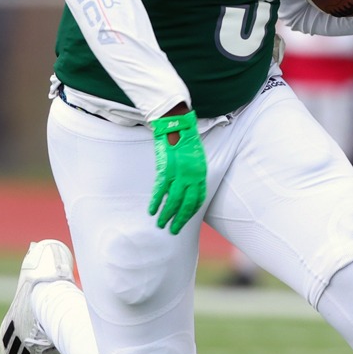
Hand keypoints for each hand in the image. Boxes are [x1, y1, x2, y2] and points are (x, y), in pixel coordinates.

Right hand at [148, 109, 206, 234]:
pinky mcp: (166, 169)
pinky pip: (160, 190)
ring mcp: (179, 173)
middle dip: (179, 219)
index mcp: (201, 172)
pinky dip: (155, 201)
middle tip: (173, 230)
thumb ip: (194, 171)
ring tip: (160, 224)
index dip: (191, 211)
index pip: (198, 198)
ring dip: (166, 215)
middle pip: (187, 204)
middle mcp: (192, 175)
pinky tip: (151, 210)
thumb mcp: (196, 157)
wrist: (176, 123)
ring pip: (173, 200)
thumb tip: (187, 185)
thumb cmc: (185, 138)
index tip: (184, 219)